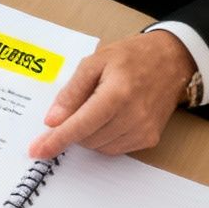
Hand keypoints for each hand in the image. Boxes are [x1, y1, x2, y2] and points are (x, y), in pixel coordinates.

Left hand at [29, 32, 194, 158]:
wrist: (171, 61)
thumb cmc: (132, 57)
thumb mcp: (95, 62)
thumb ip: (72, 91)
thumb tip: (52, 120)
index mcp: (117, 93)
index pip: (80, 125)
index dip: (56, 140)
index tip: (37, 150)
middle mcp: (133, 116)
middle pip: (86, 139)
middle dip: (72, 129)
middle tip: (75, 107)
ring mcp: (144, 130)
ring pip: (99, 147)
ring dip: (88, 134)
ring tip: (98, 106)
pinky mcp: (149, 139)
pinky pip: (114, 148)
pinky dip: (103, 137)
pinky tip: (109, 116)